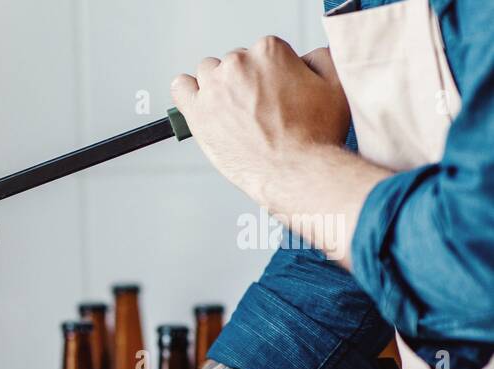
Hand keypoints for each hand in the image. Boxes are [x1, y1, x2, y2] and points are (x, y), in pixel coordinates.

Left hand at [170, 38, 350, 203]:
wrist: (295, 171)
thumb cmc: (315, 135)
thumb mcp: (335, 85)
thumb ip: (320, 58)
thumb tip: (306, 56)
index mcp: (269, 51)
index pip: (262, 52)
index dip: (272, 74)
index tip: (275, 92)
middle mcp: (238, 64)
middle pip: (235, 63)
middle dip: (245, 82)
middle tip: (258, 108)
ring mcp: (214, 88)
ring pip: (208, 73)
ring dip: (218, 87)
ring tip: (234, 110)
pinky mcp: (196, 112)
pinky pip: (180, 88)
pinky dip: (189, 94)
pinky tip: (202, 105)